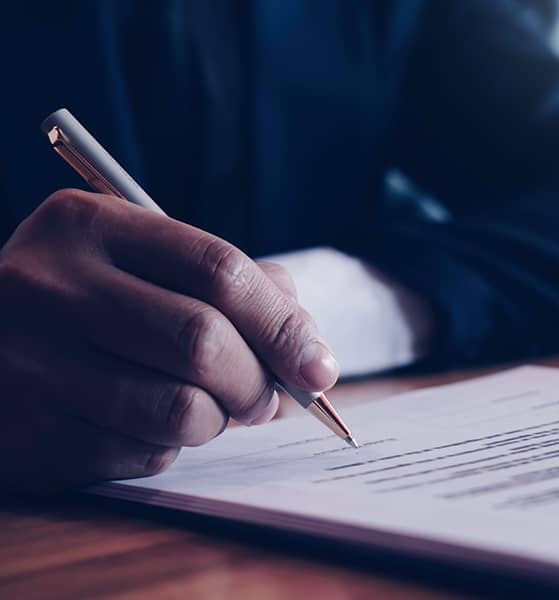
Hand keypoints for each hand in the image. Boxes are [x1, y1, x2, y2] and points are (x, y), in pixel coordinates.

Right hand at [0, 189, 338, 493]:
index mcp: (88, 225)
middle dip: (257, 382)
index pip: (218, 270)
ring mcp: (26, 362)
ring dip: (217, 420)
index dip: (284, 324)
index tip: (318, 367)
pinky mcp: (25, 434)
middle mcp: (47, 285)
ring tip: (205, 408)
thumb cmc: (88, 306)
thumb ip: (232, 286)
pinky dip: (168, 448)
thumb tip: (309, 351)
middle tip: (264, 399)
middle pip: (203, 341)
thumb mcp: (142, 265)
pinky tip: (145, 425)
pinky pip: (142, 456)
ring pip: (180, 410)